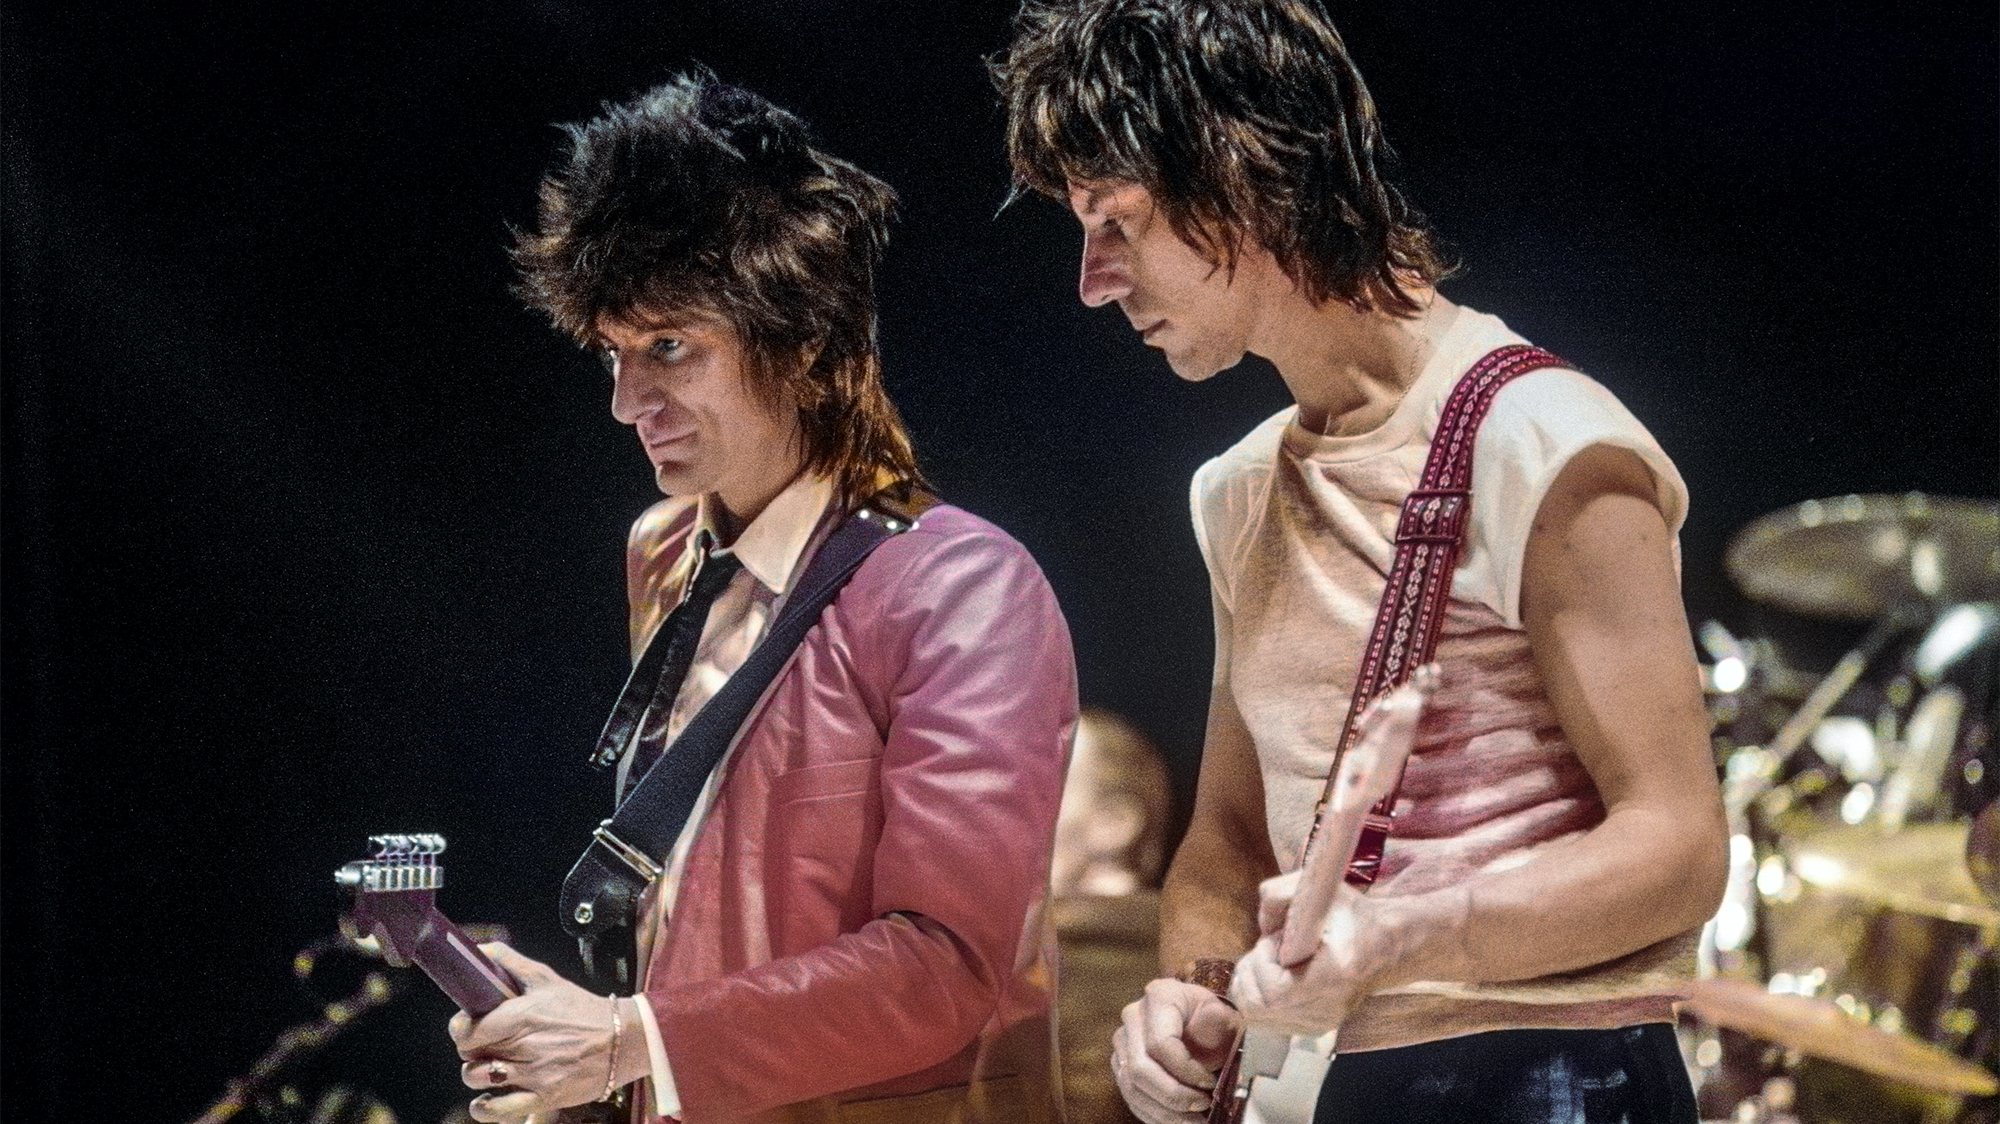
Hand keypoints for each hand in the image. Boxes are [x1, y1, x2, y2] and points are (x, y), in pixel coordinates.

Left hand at [448, 944, 636, 1122]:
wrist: (622, 1040)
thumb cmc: (582, 1009)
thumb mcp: (547, 978)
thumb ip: (510, 962)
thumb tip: (480, 950)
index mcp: (522, 1016)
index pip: (467, 1030)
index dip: (462, 1028)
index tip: (469, 1025)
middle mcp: (524, 1047)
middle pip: (469, 1054)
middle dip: (473, 1047)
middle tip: (488, 1042)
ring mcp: (533, 1075)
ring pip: (478, 1079)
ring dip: (479, 1074)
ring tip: (493, 1066)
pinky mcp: (543, 1098)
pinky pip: (498, 1111)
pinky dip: (485, 1108)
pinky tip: (489, 1098)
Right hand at [1111, 977, 1241, 1123]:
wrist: (1202, 1022)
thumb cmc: (1215, 1021)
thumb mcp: (1224, 1017)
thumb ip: (1217, 1022)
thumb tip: (1207, 1025)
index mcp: (1160, 996)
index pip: (1161, 1043)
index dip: (1186, 1071)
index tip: (1210, 1084)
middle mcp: (1133, 1016)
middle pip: (1140, 1068)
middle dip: (1173, 1095)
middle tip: (1202, 1106)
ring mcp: (1123, 1041)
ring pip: (1132, 1087)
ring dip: (1164, 1111)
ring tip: (1194, 1120)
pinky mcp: (1121, 1063)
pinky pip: (1131, 1096)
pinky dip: (1155, 1114)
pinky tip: (1179, 1120)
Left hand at [1231, 884, 1380, 1034]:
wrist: (1383, 947)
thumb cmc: (1352, 917)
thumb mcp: (1320, 892)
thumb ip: (1279, 894)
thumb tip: (1261, 924)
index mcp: (1335, 978)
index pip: (1274, 994)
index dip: (1261, 964)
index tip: (1274, 938)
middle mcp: (1329, 1009)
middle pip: (1258, 1008)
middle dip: (1251, 972)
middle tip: (1269, 948)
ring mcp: (1321, 1023)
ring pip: (1256, 1015)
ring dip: (1252, 982)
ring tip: (1273, 960)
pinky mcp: (1313, 1028)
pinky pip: (1266, 1019)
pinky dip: (1258, 995)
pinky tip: (1277, 974)